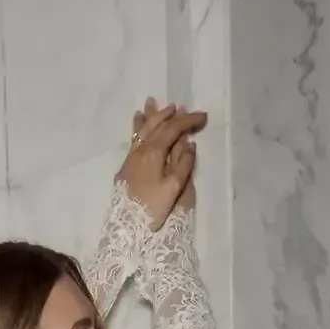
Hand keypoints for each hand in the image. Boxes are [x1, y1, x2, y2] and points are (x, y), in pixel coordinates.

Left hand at [116, 97, 206, 227]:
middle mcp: (141, 149)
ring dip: (151, 116)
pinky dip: (138, 127)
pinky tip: (138, 122)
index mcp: (155, 152)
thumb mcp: (174, 187)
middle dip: (171, 115)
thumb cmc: (152, 208)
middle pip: (158, 126)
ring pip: (142, 129)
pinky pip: (134, 138)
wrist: (126, 225)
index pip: (174, 129)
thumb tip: (189, 143)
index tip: (203, 116)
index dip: (189, 120)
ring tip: (153, 103)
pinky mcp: (126, 165)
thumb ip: (184, 163)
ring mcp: (132, 156)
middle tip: (182, 107)